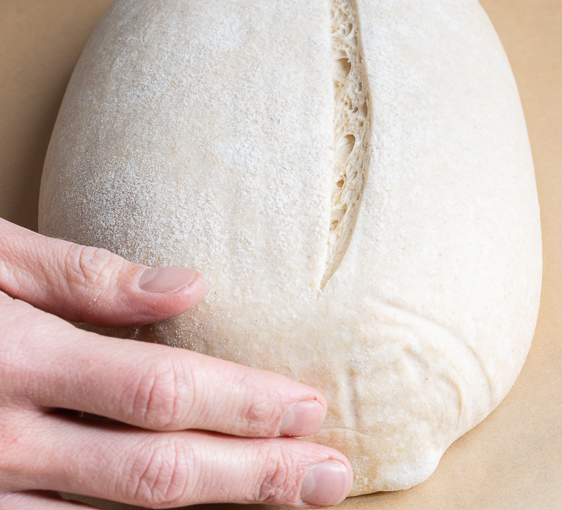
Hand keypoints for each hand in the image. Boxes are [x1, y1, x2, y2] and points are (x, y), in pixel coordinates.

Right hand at [0, 218, 352, 507]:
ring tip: (284, 499)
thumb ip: (78, 276)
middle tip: (328, 475)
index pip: (157, 391)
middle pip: (153, 469)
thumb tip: (189, 286)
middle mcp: (3, 437)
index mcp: (17, 357)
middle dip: (253, 472)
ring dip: (210, 509)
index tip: (308, 407)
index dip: (241, 405)